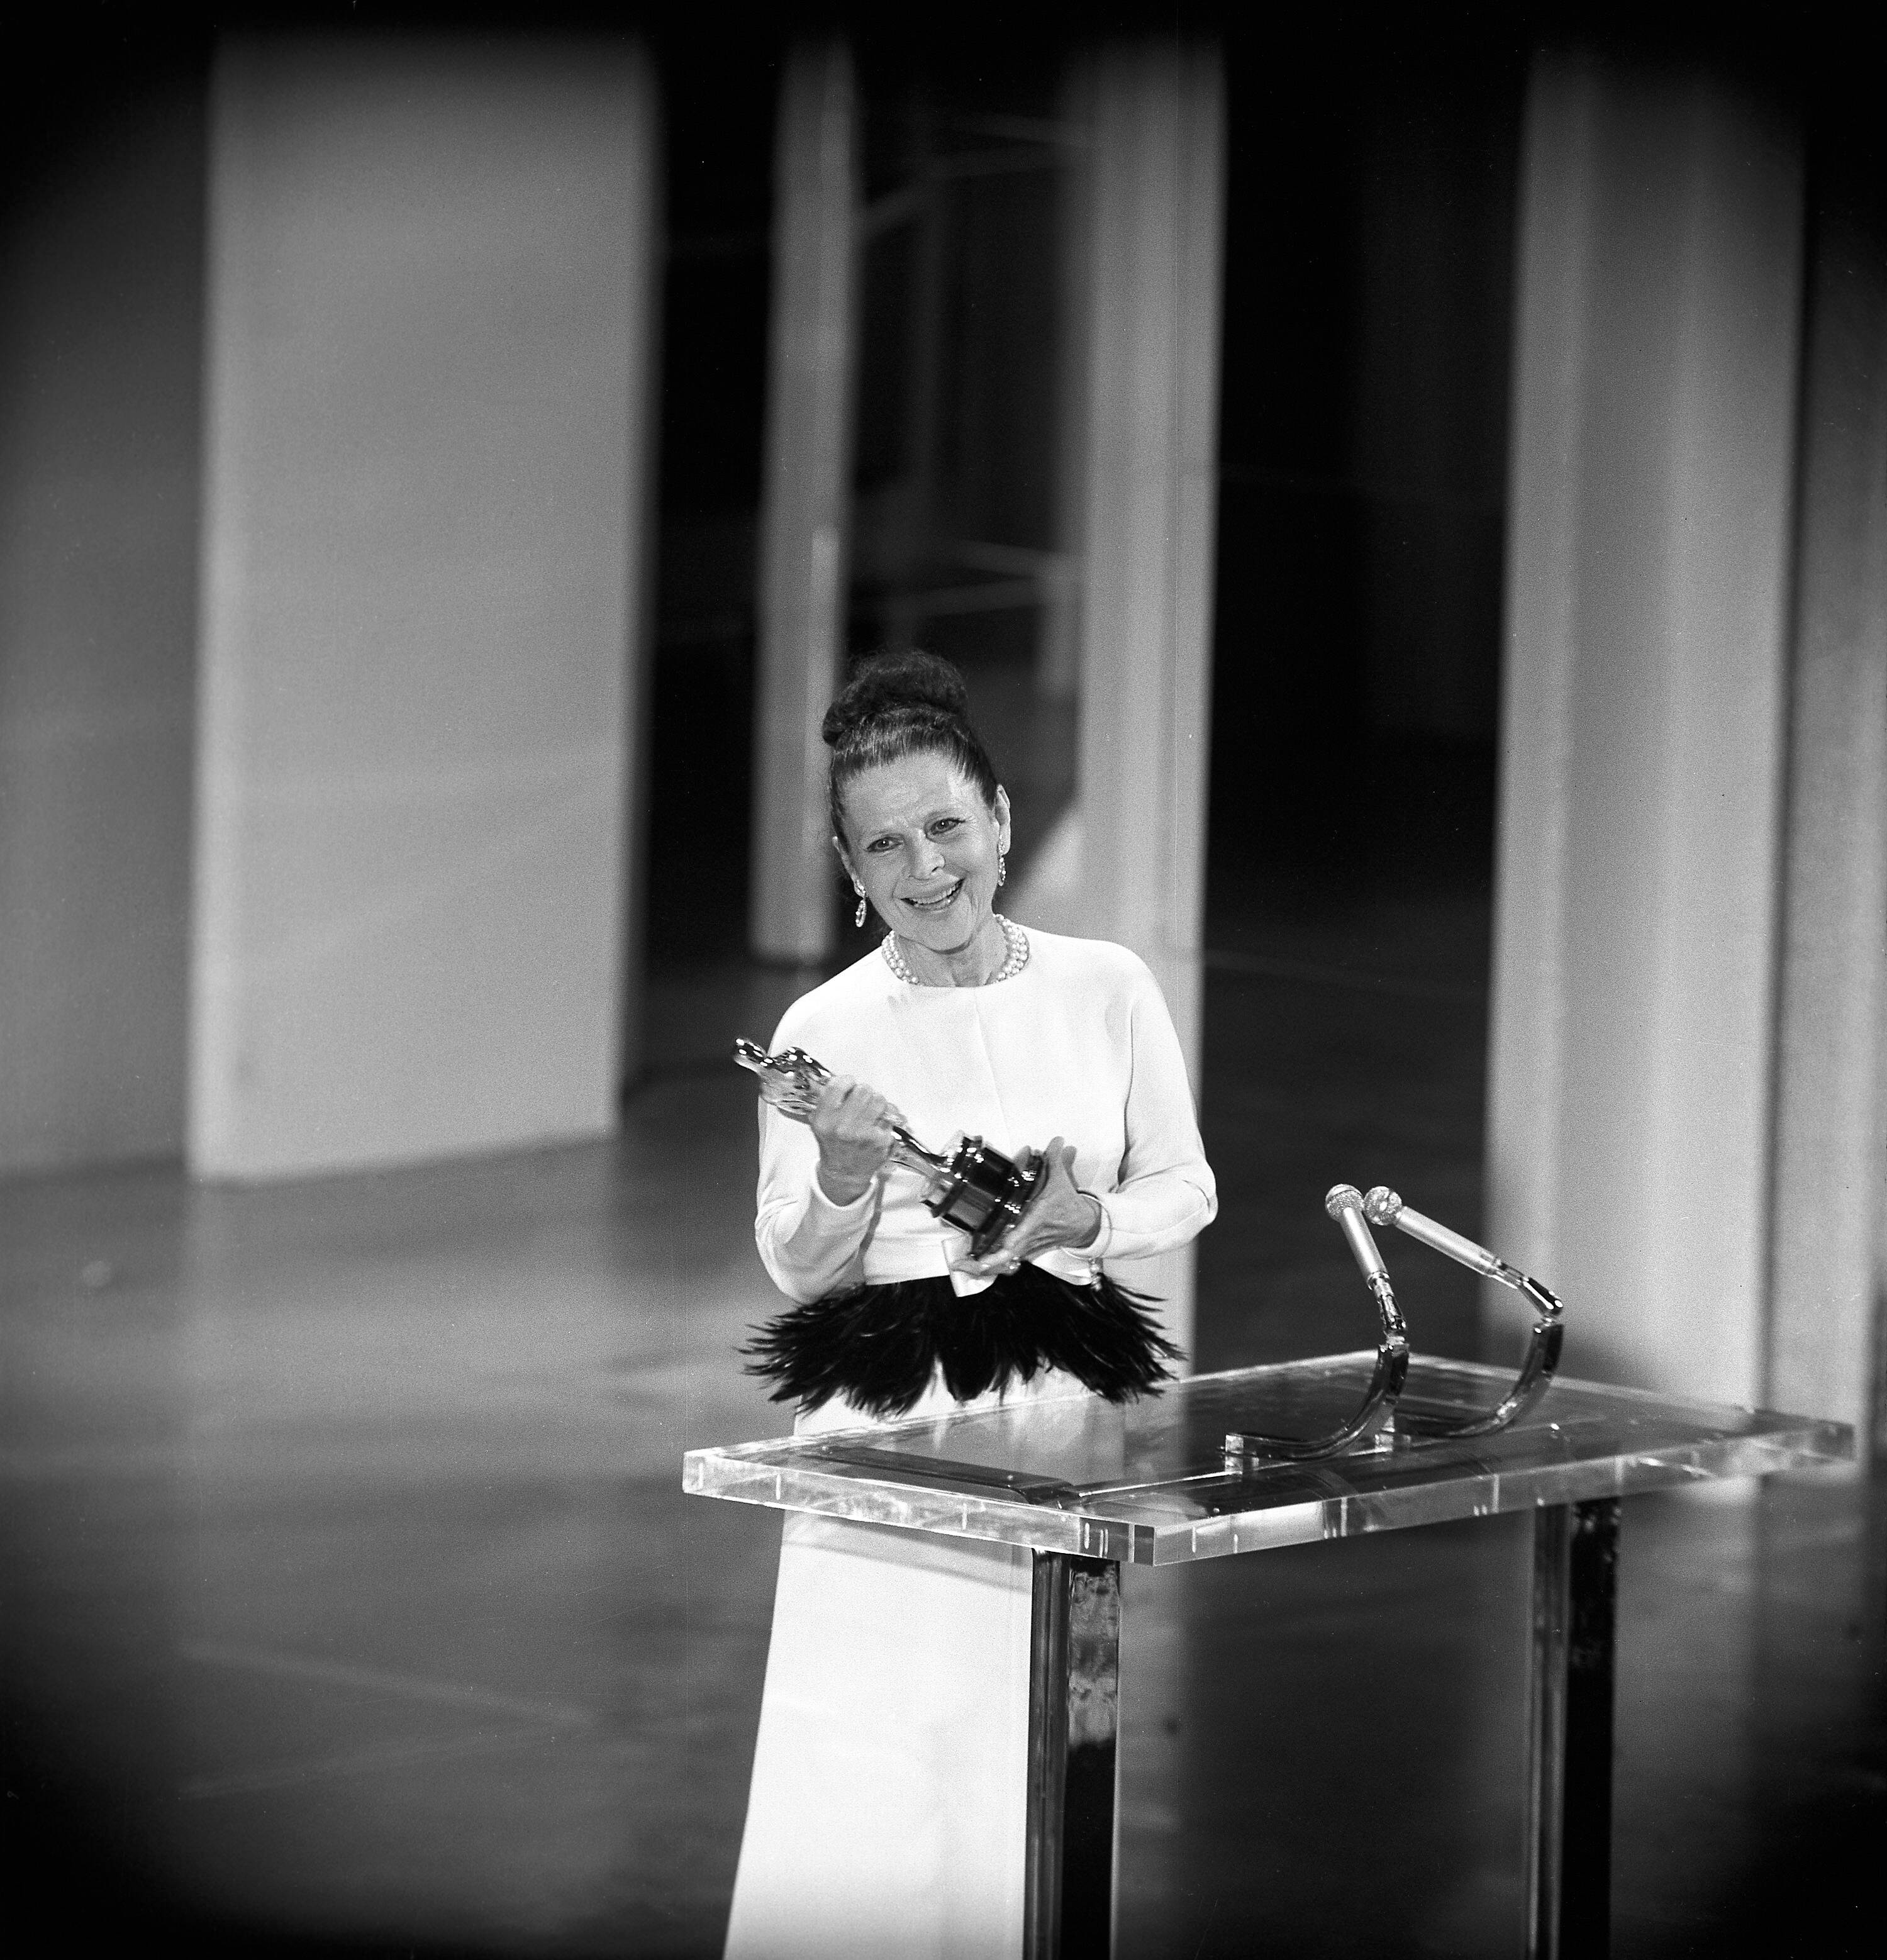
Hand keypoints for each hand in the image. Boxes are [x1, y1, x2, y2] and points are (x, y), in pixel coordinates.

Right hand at [809, 1075, 906, 1205]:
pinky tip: (876, 1127)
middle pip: (863, 1090)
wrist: (844, 1173)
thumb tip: (842, 1079)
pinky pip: (889, 1117)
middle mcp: (842, 1127)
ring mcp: (863, 1134)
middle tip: (862, 1101)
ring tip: (871, 1112)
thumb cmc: (834, 1145)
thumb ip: (828, 1100)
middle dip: (864, 1093)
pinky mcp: (881, 1140)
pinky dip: (884, 1119)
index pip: (838, 1085)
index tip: (850, 1085)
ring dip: (877, 1103)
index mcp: (825, 1119)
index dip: (847, 1081)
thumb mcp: (820, 1122)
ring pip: (879, 1100)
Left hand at [952, 1137, 1102, 1278]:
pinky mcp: (1028, 1252)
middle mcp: (1030, 1237)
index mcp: (1036, 1220)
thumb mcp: (1062, 1181)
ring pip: (1004, 1262)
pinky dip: (994, 1264)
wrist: (1084, 1225)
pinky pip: (1009, 1261)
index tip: (986, 1252)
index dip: (1004, 1246)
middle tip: (961, 1264)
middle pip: (1005, 1256)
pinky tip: (976, 1265)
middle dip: (984, 1262)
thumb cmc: (1069, 1205)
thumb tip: (1056, 1141)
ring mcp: (1028, 1248)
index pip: (1019, 1236)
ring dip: (985, 1265)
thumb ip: (1055, 1159)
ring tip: (961, 1266)